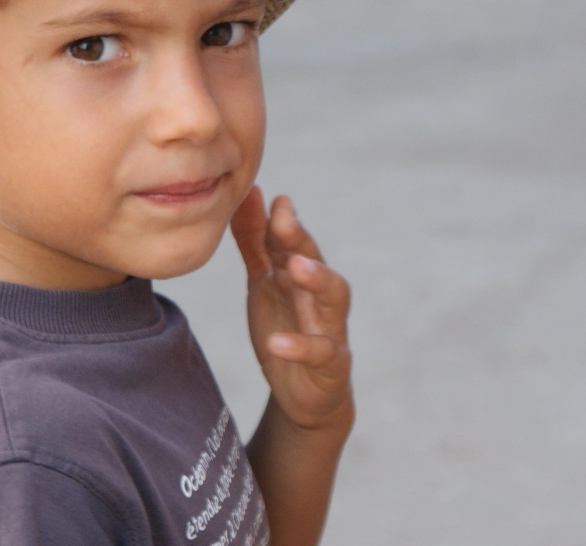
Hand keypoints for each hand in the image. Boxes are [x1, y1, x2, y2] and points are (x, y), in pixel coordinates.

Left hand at [230, 187, 353, 432]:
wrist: (304, 394)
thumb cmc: (286, 327)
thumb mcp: (264, 283)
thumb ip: (255, 241)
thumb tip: (249, 192)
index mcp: (299, 276)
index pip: (294, 242)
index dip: (284, 219)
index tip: (273, 198)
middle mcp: (318, 296)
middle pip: (316, 260)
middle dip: (302, 238)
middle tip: (283, 218)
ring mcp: (330, 328)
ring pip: (335, 297)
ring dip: (319, 279)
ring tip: (296, 266)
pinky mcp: (332, 365)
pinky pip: (324, 353)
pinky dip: (302, 347)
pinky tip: (276, 343)